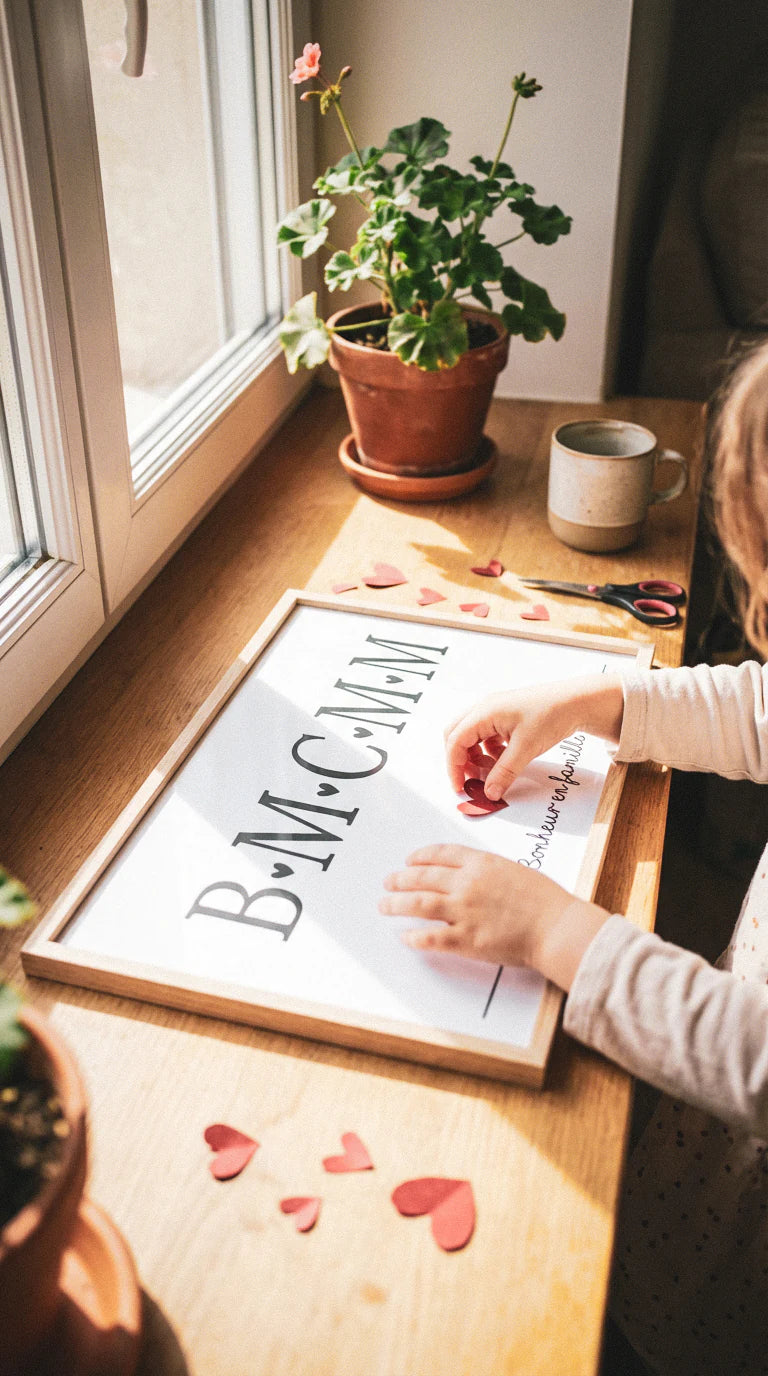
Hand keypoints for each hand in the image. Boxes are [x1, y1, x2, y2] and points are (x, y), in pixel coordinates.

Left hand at [379, 843, 609, 989]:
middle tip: (388, 882)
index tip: (409, 860)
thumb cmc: (545, 900)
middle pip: (422, 877)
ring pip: (418, 904)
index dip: (420, 856)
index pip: (440, 853)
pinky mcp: (466, 939)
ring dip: (396, 904)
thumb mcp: (514, 871)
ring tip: (384, 905)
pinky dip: (414, 937)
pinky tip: (405, 937)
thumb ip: (488, 871)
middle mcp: (467, 883)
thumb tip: (469, 875)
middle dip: (400, 879)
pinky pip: (430, 937)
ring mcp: (464, 911)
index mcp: (481, 863)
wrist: (556, 927)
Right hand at [444, 673, 624, 800]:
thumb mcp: (526, 748)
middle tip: (472, 781)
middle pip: (457, 736)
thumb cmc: (552, 715)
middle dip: (461, 761)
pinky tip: (504, 761)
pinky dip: (490, 752)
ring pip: (472, 737)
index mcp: (484, 712)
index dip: (454, 767)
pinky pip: (487, 736)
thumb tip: (490, 792)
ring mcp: (495, 712)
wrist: (576, 702)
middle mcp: (485, 709)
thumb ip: (504, 772)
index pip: (455, 741)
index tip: (460, 788)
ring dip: (476, 757)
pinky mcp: (505, 717)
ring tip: (492, 773)